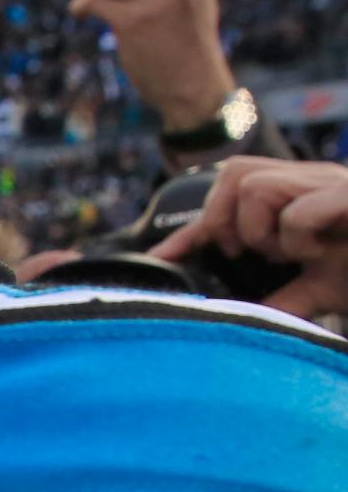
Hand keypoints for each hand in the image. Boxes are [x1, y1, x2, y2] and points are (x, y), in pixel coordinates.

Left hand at [152, 156, 347, 319]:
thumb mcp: (317, 287)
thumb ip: (280, 298)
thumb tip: (237, 318)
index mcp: (301, 193)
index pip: (231, 196)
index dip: (192, 227)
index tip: (161, 258)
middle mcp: (313, 180)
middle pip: (235, 173)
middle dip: (224, 220)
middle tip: (248, 254)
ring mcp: (331, 183)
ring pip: (254, 187)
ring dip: (259, 231)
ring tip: (292, 255)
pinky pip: (296, 212)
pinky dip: (296, 241)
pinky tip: (319, 255)